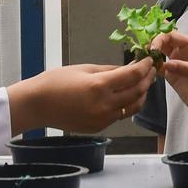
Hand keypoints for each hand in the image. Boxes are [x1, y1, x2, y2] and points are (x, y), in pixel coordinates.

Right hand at [7, 58, 155, 134]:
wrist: (37, 106)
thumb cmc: (55, 82)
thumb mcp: (84, 69)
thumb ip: (109, 70)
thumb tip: (128, 69)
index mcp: (99, 87)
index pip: (133, 76)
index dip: (144, 67)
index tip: (149, 61)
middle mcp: (104, 105)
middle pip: (137, 92)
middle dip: (146, 80)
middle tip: (150, 71)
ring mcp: (103, 119)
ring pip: (132, 107)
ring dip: (140, 95)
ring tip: (142, 84)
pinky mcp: (99, 127)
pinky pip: (119, 115)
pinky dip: (126, 104)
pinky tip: (125, 96)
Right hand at [150, 31, 187, 117]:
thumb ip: (185, 68)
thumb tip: (167, 64)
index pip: (172, 36)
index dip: (160, 38)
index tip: (152, 48)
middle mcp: (182, 51)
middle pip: (163, 41)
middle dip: (152, 44)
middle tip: (143, 52)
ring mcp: (175, 62)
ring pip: (159, 52)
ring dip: (150, 54)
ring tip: (141, 59)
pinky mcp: (170, 75)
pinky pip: (157, 66)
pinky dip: (151, 66)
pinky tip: (145, 69)